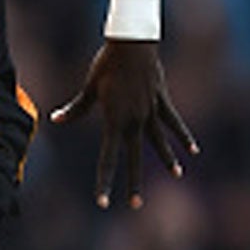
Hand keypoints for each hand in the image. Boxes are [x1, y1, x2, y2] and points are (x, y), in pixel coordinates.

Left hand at [49, 40, 198, 208]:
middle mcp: (134, 121)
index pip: (107, 159)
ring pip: (159, 141)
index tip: (103, 201)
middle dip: (132, 182)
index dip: (104, 182)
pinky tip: (193, 149)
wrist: (132, 44)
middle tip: (134, 205)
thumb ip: (76, 109)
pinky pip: (173, 122)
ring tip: (177, 175)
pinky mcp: (162, 101)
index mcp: (114, 121)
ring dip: (168, 158)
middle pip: (133, 158)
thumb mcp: (89, 89)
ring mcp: (150, 112)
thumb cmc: (106, 65)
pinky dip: (182, 135)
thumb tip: (56, 119)